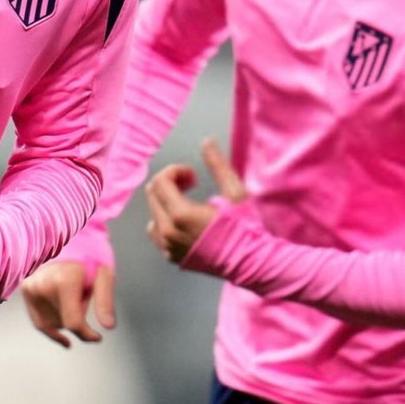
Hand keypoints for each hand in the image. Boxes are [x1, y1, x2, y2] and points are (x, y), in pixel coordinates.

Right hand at [21, 260, 116, 347]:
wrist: (65, 236)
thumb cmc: (89, 255)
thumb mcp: (104, 275)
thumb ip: (105, 302)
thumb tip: (108, 327)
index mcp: (65, 280)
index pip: (73, 322)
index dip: (87, 334)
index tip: (97, 337)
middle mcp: (44, 285)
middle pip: (63, 323)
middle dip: (78, 316)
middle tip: (84, 295)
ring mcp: (31, 288)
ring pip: (52, 324)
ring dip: (65, 318)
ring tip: (72, 296)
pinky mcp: (26, 290)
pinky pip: (38, 321)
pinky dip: (52, 330)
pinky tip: (64, 340)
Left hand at [144, 138, 246, 264]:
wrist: (251, 262)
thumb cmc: (245, 228)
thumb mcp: (235, 193)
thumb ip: (218, 165)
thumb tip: (207, 141)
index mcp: (181, 215)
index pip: (160, 181)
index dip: (175, 171)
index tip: (194, 176)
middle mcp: (169, 233)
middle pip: (153, 195)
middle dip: (170, 183)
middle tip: (192, 184)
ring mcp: (168, 247)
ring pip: (153, 213)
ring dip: (167, 202)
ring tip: (189, 202)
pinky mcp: (172, 257)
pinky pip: (157, 233)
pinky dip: (166, 221)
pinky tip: (186, 221)